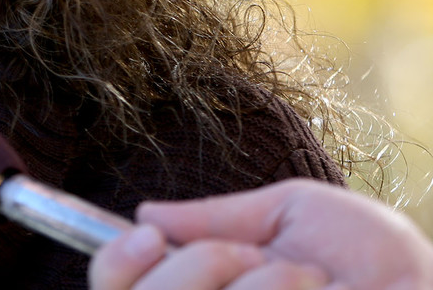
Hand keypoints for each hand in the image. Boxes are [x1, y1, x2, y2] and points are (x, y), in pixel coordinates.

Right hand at [89, 179, 432, 289]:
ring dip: (258, 283)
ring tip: (309, 284)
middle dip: (202, 262)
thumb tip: (147, 211)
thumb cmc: (379, 265)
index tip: (149, 235)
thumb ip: (219, 216)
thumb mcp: (292, 215)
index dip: (116, 260)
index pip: (112, 288)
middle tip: (257, 259)